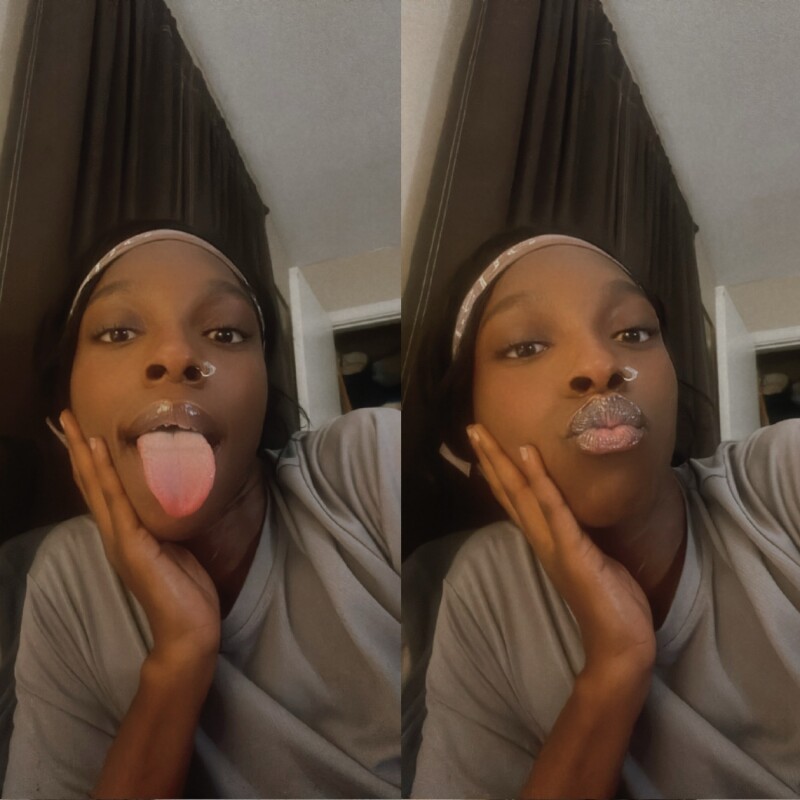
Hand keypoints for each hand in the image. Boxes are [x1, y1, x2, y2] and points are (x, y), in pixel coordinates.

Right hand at [61, 409, 220, 665]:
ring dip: (85, 455)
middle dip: (78, 449)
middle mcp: (116, 534)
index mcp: (126, 534)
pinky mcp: (133, 545)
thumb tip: (172, 496)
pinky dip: (104, 477)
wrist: (188, 630)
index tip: (83, 431)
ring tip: (75, 425)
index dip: (90, 460)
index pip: (102, 490)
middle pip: (91, 484)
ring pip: (98, 488)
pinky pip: (117, 504)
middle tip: (66, 416)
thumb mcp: (176, 547)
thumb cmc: (186, 592)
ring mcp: (121, 539)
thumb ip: (166, 524)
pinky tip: (96, 453)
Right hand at [467, 424, 655, 676]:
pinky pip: (554, 509)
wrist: (620, 648)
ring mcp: (554, 545)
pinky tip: (527, 453)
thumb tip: (581, 520)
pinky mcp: (572, 550)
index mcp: (546, 542)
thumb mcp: (593, 562)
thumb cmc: (613, 607)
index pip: (516, 500)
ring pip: (521, 495)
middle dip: (490, 459)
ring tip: (483, 434)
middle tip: (471, 428)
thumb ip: (580, 540)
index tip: (485, 445)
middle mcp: (542, 541)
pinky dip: (539, 480)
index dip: (499, 471)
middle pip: (509, 492)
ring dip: (501, 461)